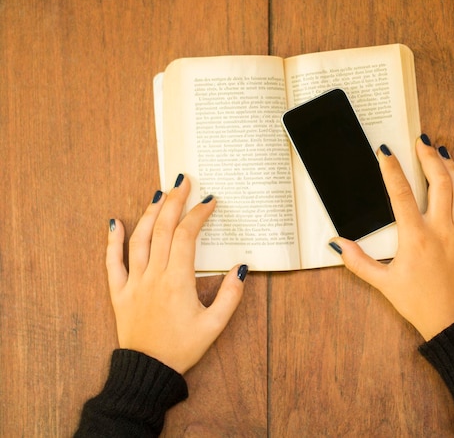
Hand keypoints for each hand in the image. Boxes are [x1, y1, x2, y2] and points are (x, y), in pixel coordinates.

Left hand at [106, 174, 245, 373]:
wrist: (148, 370)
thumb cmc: (182, 348)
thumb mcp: (215, 325)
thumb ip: (231, 295)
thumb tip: (241, 267)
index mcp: (177, 280)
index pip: (187, 236)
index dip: (198, 214)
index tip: (209, 201)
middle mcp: (154, 275)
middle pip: (163, 228)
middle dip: (175, 201)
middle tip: (183, 181)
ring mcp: (134, 282)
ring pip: (140, 238)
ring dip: (150, 213)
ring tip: (160, 193)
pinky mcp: (119, 292)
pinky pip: (112, 262)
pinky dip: (113, 241)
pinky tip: (115, 222)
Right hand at [330, 135, 453, 339]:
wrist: (452, 325)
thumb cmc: (418, 304)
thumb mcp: (383, 283)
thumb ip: (358, 261)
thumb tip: (337, 244)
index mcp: (415, 237)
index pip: (401, 194)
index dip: (391, 170)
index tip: (385, 152)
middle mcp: (441, 229)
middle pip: (436, 183)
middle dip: (428, 158)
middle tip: (421, 143)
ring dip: (453, 168)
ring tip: (444, 152)